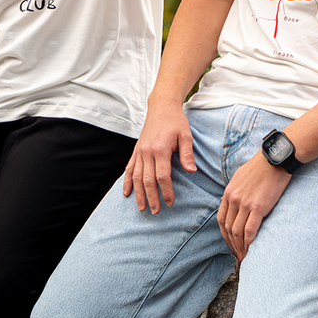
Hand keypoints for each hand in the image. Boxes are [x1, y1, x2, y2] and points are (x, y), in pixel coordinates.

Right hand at [122, 99, 196, 213]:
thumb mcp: (186, 134)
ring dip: (138, 194)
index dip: (166, 190)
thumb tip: (192, 171)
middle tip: (156, 211)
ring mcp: (140, 151)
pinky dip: (126, 181)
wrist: (162, 106)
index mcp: (161, 148)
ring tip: (142, 208)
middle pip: (147, 180)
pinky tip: (126, 193)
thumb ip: (187, 153)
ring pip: (136, 176)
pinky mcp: (136, 150)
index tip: (170, 202)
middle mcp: (147, 151)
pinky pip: (129, 168)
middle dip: (151, 197)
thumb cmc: (176, 120)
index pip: (162, 175)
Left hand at [217, 151, 290, 261]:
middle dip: (231, 244)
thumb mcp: (240, 176)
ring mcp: (245, 204)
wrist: (275, 159)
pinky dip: (248, 242)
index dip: (224, 235)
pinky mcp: (258, 207)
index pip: (221, 219)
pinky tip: (251, 249)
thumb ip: (235, 191)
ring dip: (239, 247)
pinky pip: (250, 230)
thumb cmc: (261, 166)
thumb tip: (232, 203)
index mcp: (229, 192)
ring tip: (243, 256)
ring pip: (237, 232)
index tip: (230, 243)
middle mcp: (234, 199)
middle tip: (237, 254)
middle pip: (228, 228)